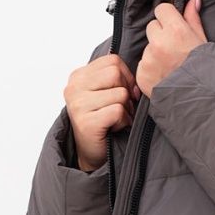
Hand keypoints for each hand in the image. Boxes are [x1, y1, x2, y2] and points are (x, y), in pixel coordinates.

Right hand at [64, 52, 139, 170]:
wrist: (92, 154)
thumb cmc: (104, 122)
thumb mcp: (106, 93)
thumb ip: (116, 78)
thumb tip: (140, 76)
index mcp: (78, 76)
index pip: (113, 60)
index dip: (126, 77)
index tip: (123, 94)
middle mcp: (74, 87)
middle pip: (116, 73)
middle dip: (126, 92)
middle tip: (120, 109)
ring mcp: (78, 105)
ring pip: (120, 93)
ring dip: (125, 109)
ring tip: (116, 119)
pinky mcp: (86, 122)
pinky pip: (118, 111)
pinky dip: (123, 121)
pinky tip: (114, 128)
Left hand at [135, 0, 206, 97]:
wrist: (202, 100)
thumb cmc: (205, 71)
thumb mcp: (203, 41)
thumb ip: (193, 18)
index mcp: (176, 30)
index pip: (161, 9)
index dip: (168, 18)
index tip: (174, 28)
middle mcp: (159, 42)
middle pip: (152, 27)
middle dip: (160, 35)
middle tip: (173, 50)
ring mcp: (149, 59)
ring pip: (147, 47)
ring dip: (155, 53)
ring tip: (171, 66)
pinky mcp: (142, 74)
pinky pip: (143, 64)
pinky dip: (151, 69)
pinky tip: (164, 76)